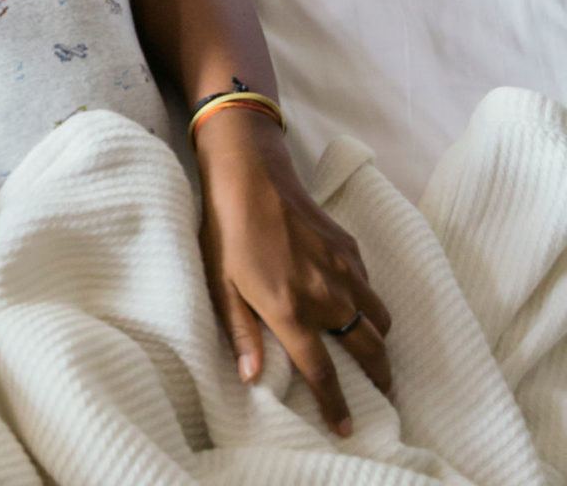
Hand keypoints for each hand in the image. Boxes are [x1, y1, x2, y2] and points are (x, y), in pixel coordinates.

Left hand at [196, 111, 391, 436]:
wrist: (250, 176)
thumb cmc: (226, 231)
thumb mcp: (221, 285)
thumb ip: (240, 333)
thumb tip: (251, 378)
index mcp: (290, 311)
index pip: (322, 372)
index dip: (336, 404)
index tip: (347, 428)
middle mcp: (326, 296)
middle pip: (369, 349)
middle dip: (380, 378)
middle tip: (382, 395)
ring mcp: (344, 270)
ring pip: (380, 318)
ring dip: (380, 341)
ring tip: (374, 354)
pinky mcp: (350, 247)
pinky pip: (371, 286)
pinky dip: (370, 303)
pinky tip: (354, 304)